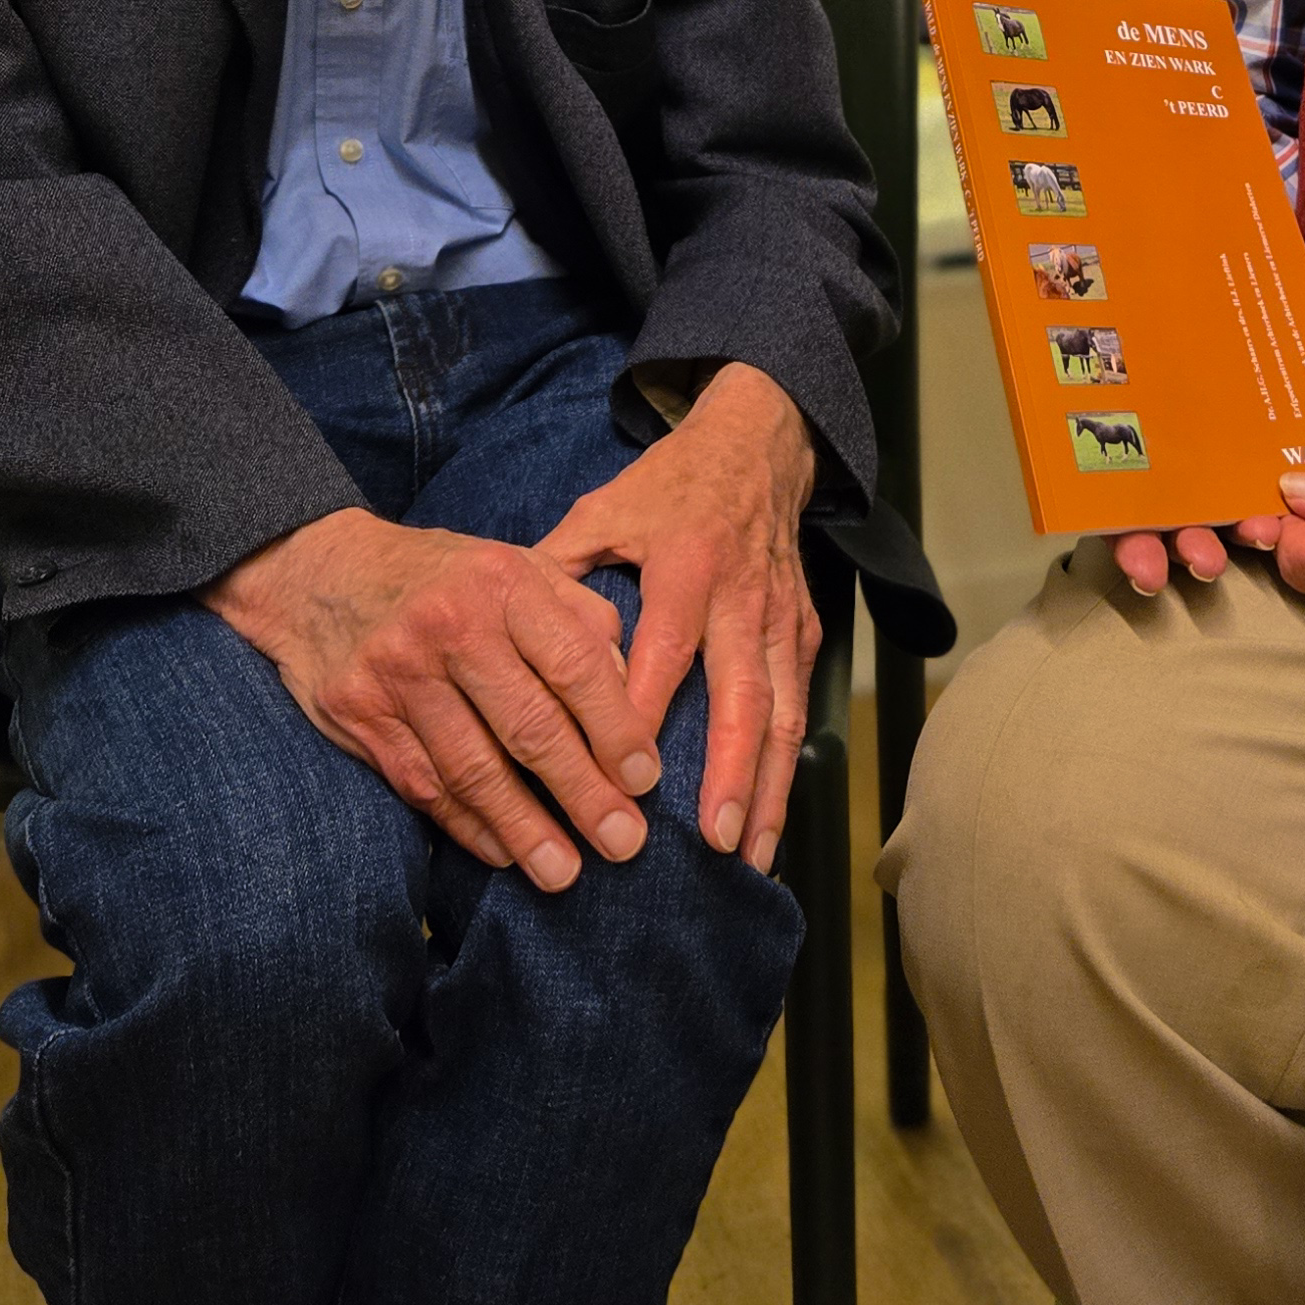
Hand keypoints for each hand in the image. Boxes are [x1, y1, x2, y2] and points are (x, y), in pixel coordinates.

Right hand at [206, 507, 659, 890]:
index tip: (646, 780)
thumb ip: (580, 618)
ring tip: (564, 873)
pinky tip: (503, 852)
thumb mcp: (517, 566)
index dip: (615, 728)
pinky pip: (423, 784)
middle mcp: (450, 625)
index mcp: (503, 582)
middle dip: (583, 794)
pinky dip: (466, 825)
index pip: (574, 664)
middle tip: (625, 843)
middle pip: (529, 726)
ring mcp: (398, 672)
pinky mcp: (358, 712)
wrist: (317, 571)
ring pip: (473, 769)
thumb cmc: (444, 577)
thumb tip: (630, 690)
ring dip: (524, 829)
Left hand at [536, 362, 819, 875]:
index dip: (647, 716)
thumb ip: (556, 572)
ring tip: (749, 857)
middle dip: (730, 773)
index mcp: (684, 565)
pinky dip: (787, 769)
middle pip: (742, 696)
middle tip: (713, 841)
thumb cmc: (667, 487)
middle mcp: (741, 597)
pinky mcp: (805, 632)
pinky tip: (769, 820)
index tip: (624, 781)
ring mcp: (780, 619)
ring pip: (782, 713)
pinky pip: (799, 707)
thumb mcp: (602, 510)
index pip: (666, 651)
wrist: (757, 447)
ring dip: (769, 788)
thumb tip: (499, 636)